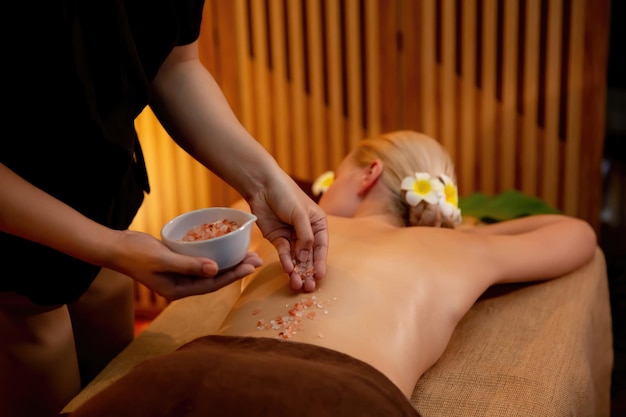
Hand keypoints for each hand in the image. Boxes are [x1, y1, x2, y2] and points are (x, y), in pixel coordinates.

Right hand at [108, 230, 262, 300]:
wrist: (116, 246)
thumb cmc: (136, 254)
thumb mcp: (163, 259)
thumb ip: (189, 265)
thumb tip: (215, 270)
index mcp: (178, 290)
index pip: (213, 284)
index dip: (234, 275)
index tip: (251, 265)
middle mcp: (182, 285)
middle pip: (215, 278)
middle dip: (237, 269)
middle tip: (257, 258)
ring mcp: (179, 275)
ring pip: (210, 269)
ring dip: (229, 261)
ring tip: (247, 253)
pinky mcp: (178, 263)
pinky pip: (201, 260)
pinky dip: (214, 254)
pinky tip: (225, 247)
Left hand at [246, 176, 327, 291]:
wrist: (262, 186)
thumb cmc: (286, 194)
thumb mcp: (300, 214)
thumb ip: (305, 236)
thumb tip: (304, 257)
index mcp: (318, 224)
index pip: (321, 246)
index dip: (320, 262)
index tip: (319, 276)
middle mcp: (306, 232)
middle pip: (309, 255)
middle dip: (309, 271)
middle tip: (308, 288)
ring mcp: (291, 236)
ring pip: (296, 258)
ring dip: (297, 271)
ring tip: (297, 285)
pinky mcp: (277, 238)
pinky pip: (283, 253)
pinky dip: (285, 261)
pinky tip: (288, 270)